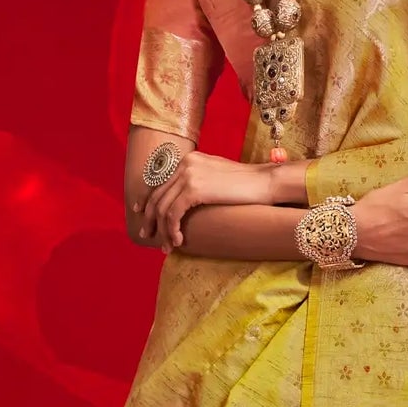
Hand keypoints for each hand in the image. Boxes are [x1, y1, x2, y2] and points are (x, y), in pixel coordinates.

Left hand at [139, 152, 288, 250]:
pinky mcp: (194, 189)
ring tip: (167, 246)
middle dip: (150, 218)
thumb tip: (186, 199)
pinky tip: (178, 241)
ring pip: (164, 207)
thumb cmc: (247, 185)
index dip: (148, 199)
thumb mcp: (218, 177)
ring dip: (163, 230)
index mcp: (189, 159)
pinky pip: (173, 214)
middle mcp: (185, 163)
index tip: (142, 214)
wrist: (264, 182)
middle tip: (148, 235)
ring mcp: (188, 174)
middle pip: (158, 194)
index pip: (160, 181)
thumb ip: (199, 182)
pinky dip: (172, 230)